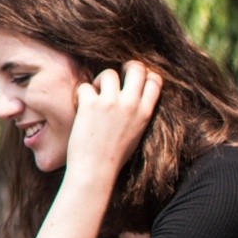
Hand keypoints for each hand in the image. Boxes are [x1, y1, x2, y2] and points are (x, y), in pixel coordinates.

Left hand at [66, 61, 162, 177]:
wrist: (95, 170)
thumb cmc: (114, 155)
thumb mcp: (137, 133)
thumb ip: (138, 113)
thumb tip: (134, 96)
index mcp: (146, 112)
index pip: (155, 80)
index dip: (145, 75)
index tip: (134, 79)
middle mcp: (131, 104)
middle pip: (136, 68)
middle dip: (125, 68)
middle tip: (115, 78)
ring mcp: (110, 103)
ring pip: (109, 73)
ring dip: (100, 80)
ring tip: (96, 94)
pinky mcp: (90, 105)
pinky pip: (85, 86)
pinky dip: (81, 93)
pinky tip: (81, 105)